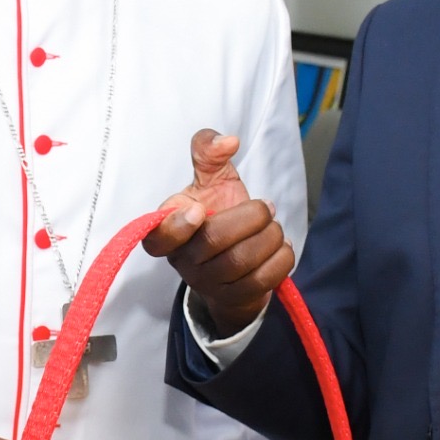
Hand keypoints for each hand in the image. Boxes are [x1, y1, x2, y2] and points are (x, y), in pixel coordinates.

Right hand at [141, 129, 291, 336]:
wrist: (236, 258)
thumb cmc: (217, 212)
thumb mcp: (211, 178)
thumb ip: (208, 151)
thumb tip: (228, 141)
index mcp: (169, 230)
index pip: (157, 238)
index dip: (175, 227)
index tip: (199, 210)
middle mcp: (184, 260)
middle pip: (215, 241)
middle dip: (251, 216)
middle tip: (266, 207)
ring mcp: (208, 283)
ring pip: (241, 261)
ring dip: (269, 236)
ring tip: (273, 226)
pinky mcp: (234, 298)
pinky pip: (262, 280)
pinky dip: (280, 258)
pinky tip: (281, 246)